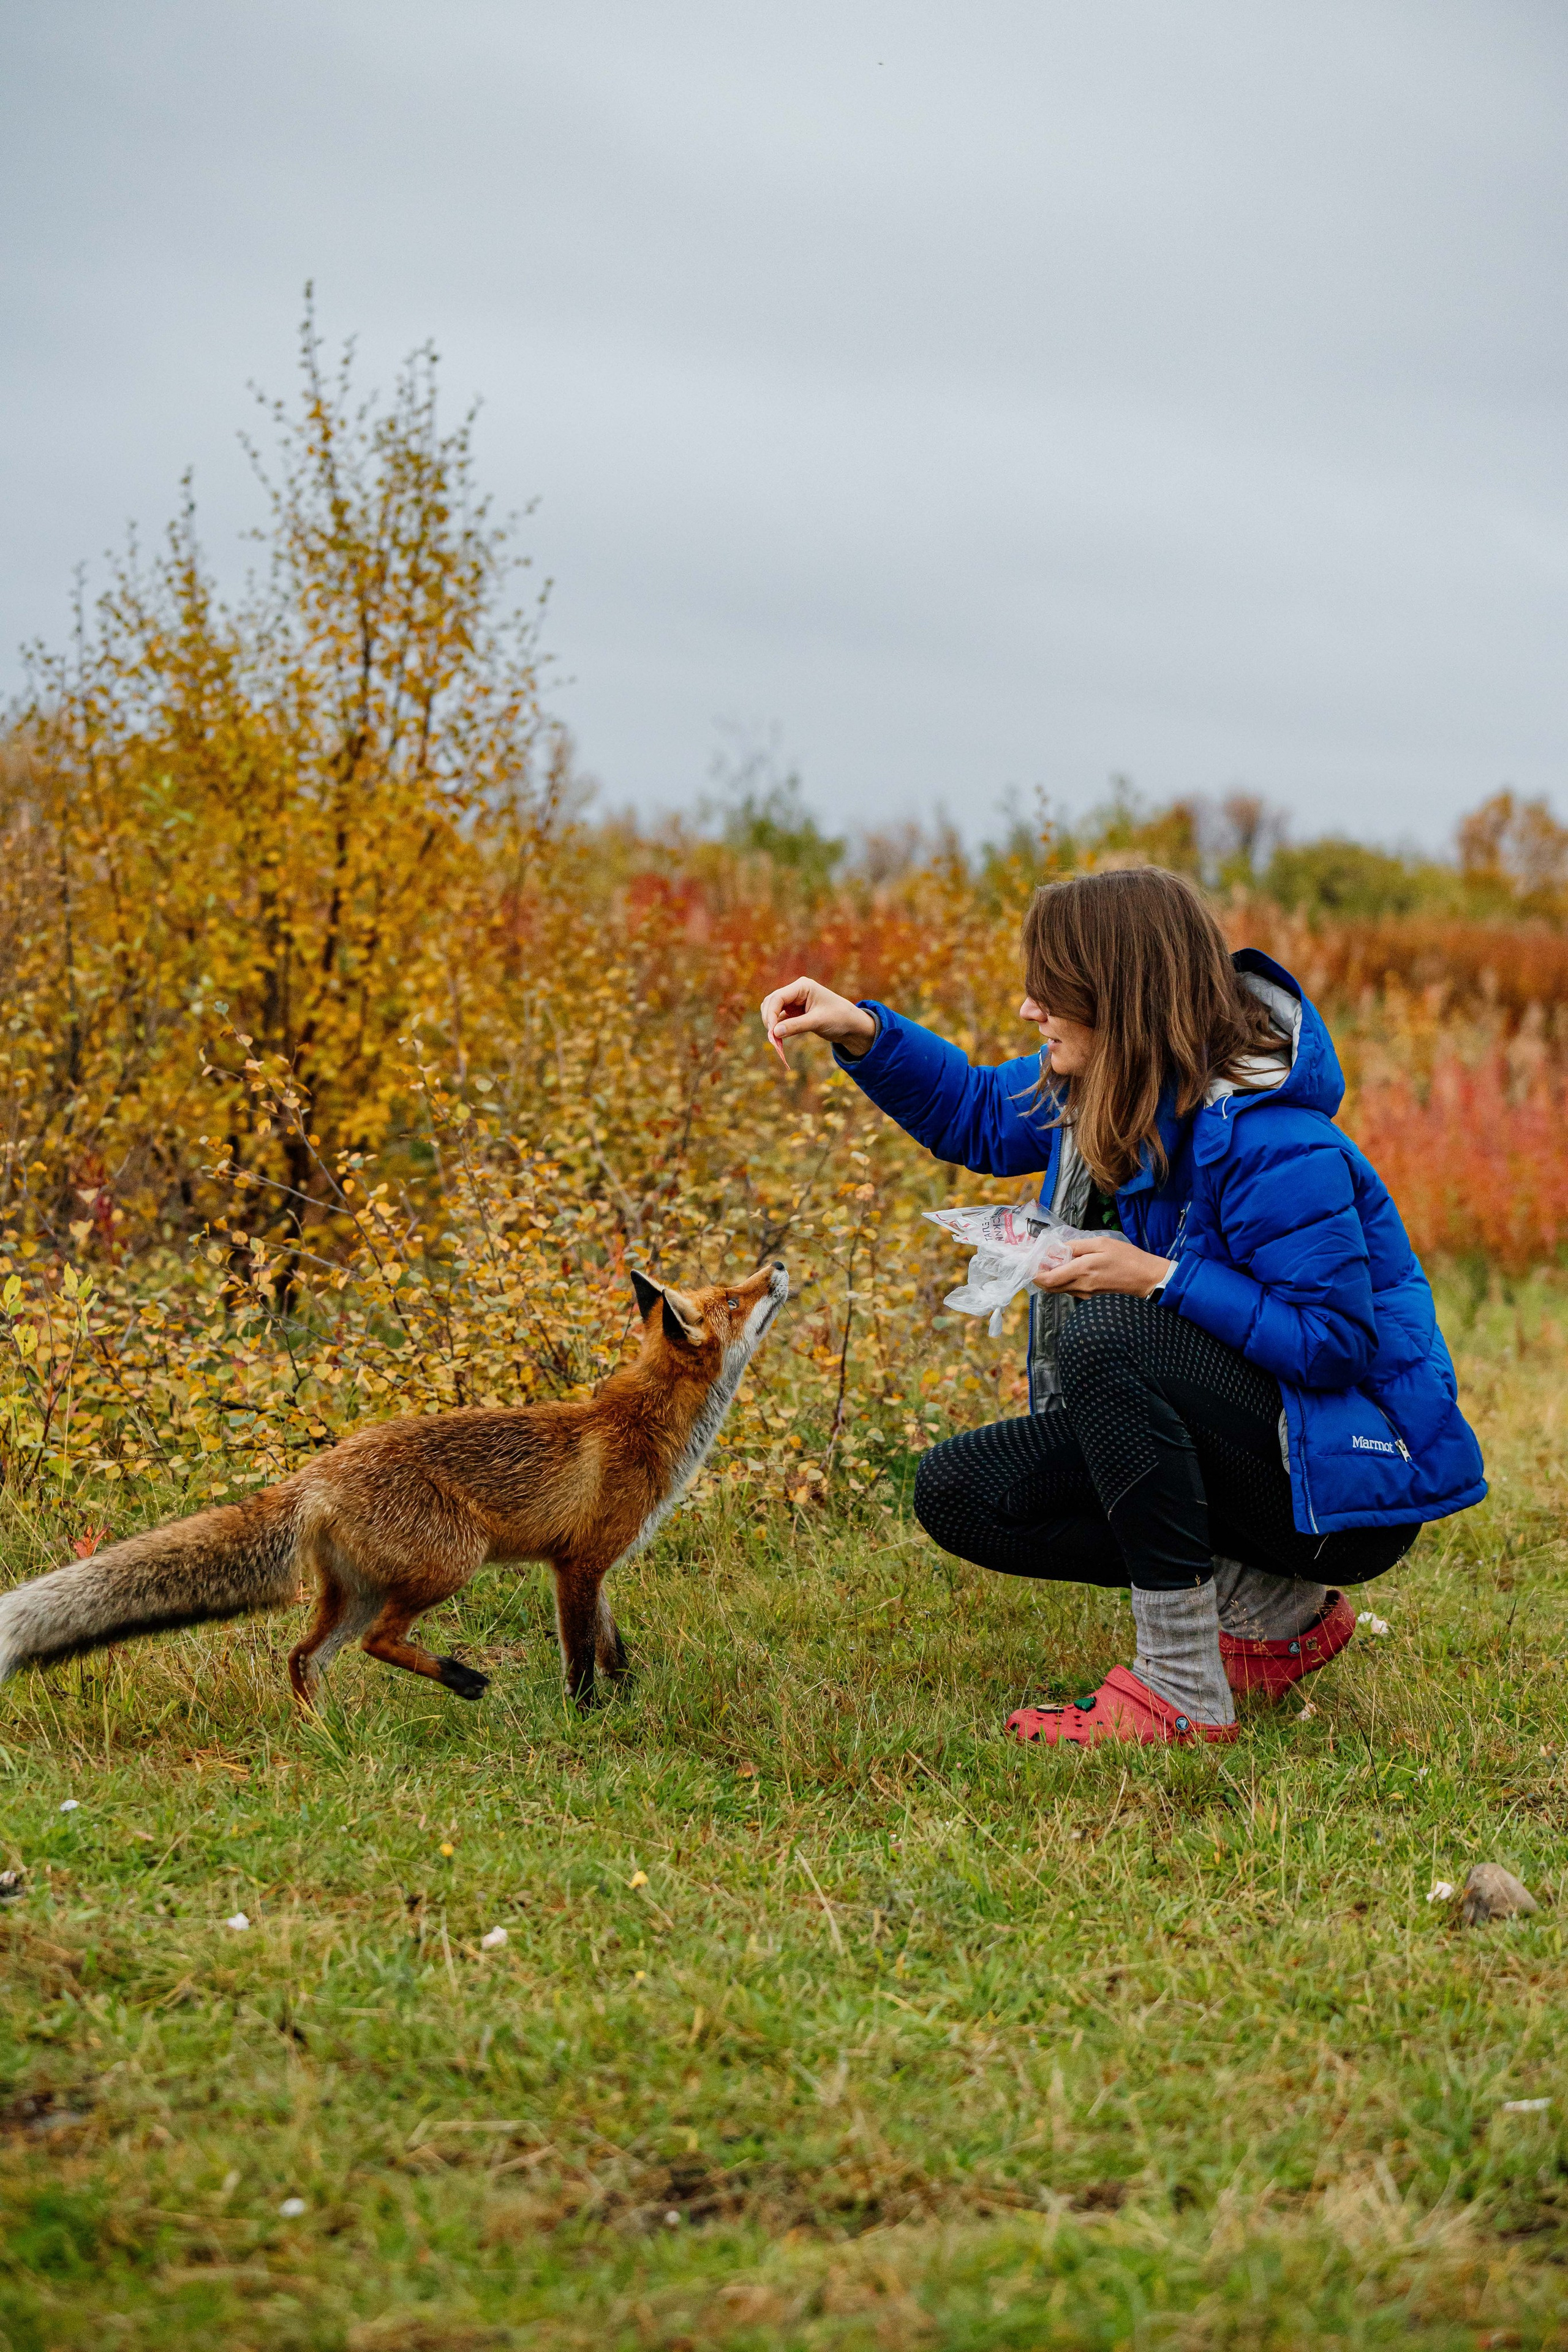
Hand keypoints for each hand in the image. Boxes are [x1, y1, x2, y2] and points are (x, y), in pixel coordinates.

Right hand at [758, 975, 877, 1065]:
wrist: (852, 1026)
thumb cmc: (839, 1018)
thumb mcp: (818, 1022)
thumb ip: (796, 1026)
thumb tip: (775, 1032)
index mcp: (802, 986)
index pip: (778, 997)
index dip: (771, 1014)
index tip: (772, 1032)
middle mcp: (796, 991)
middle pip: (771, 1002)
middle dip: (769, 1019)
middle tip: (772, 1038)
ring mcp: (794, 1001)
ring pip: (773, 1010)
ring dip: (771, 1023)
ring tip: (775, 1040)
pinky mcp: (794, 1012)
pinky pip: (779, 1018)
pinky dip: (777, 1028)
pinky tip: (778, 1039)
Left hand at [1034, 1236, 1174, 1298]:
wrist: (1148, 1280)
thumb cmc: (1127, 1258)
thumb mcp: (1102, 1243)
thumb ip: (1077, 1246)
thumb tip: (1056, 1248)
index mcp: (1082, 1271)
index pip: (1047, 1279)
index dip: (1035, 1272)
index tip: (1031, 1261)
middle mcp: (1080, 1287)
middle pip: (1049, 1287)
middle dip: (1039, 1275)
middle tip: (1038, 1261)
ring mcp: (1085, 1295)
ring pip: (1059, 1289)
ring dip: (1051, 1278)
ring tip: (1054, 1262)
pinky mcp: (1091, 1299)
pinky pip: (1071, 1291)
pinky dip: (1064, 1281)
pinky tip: (1069, 1270)